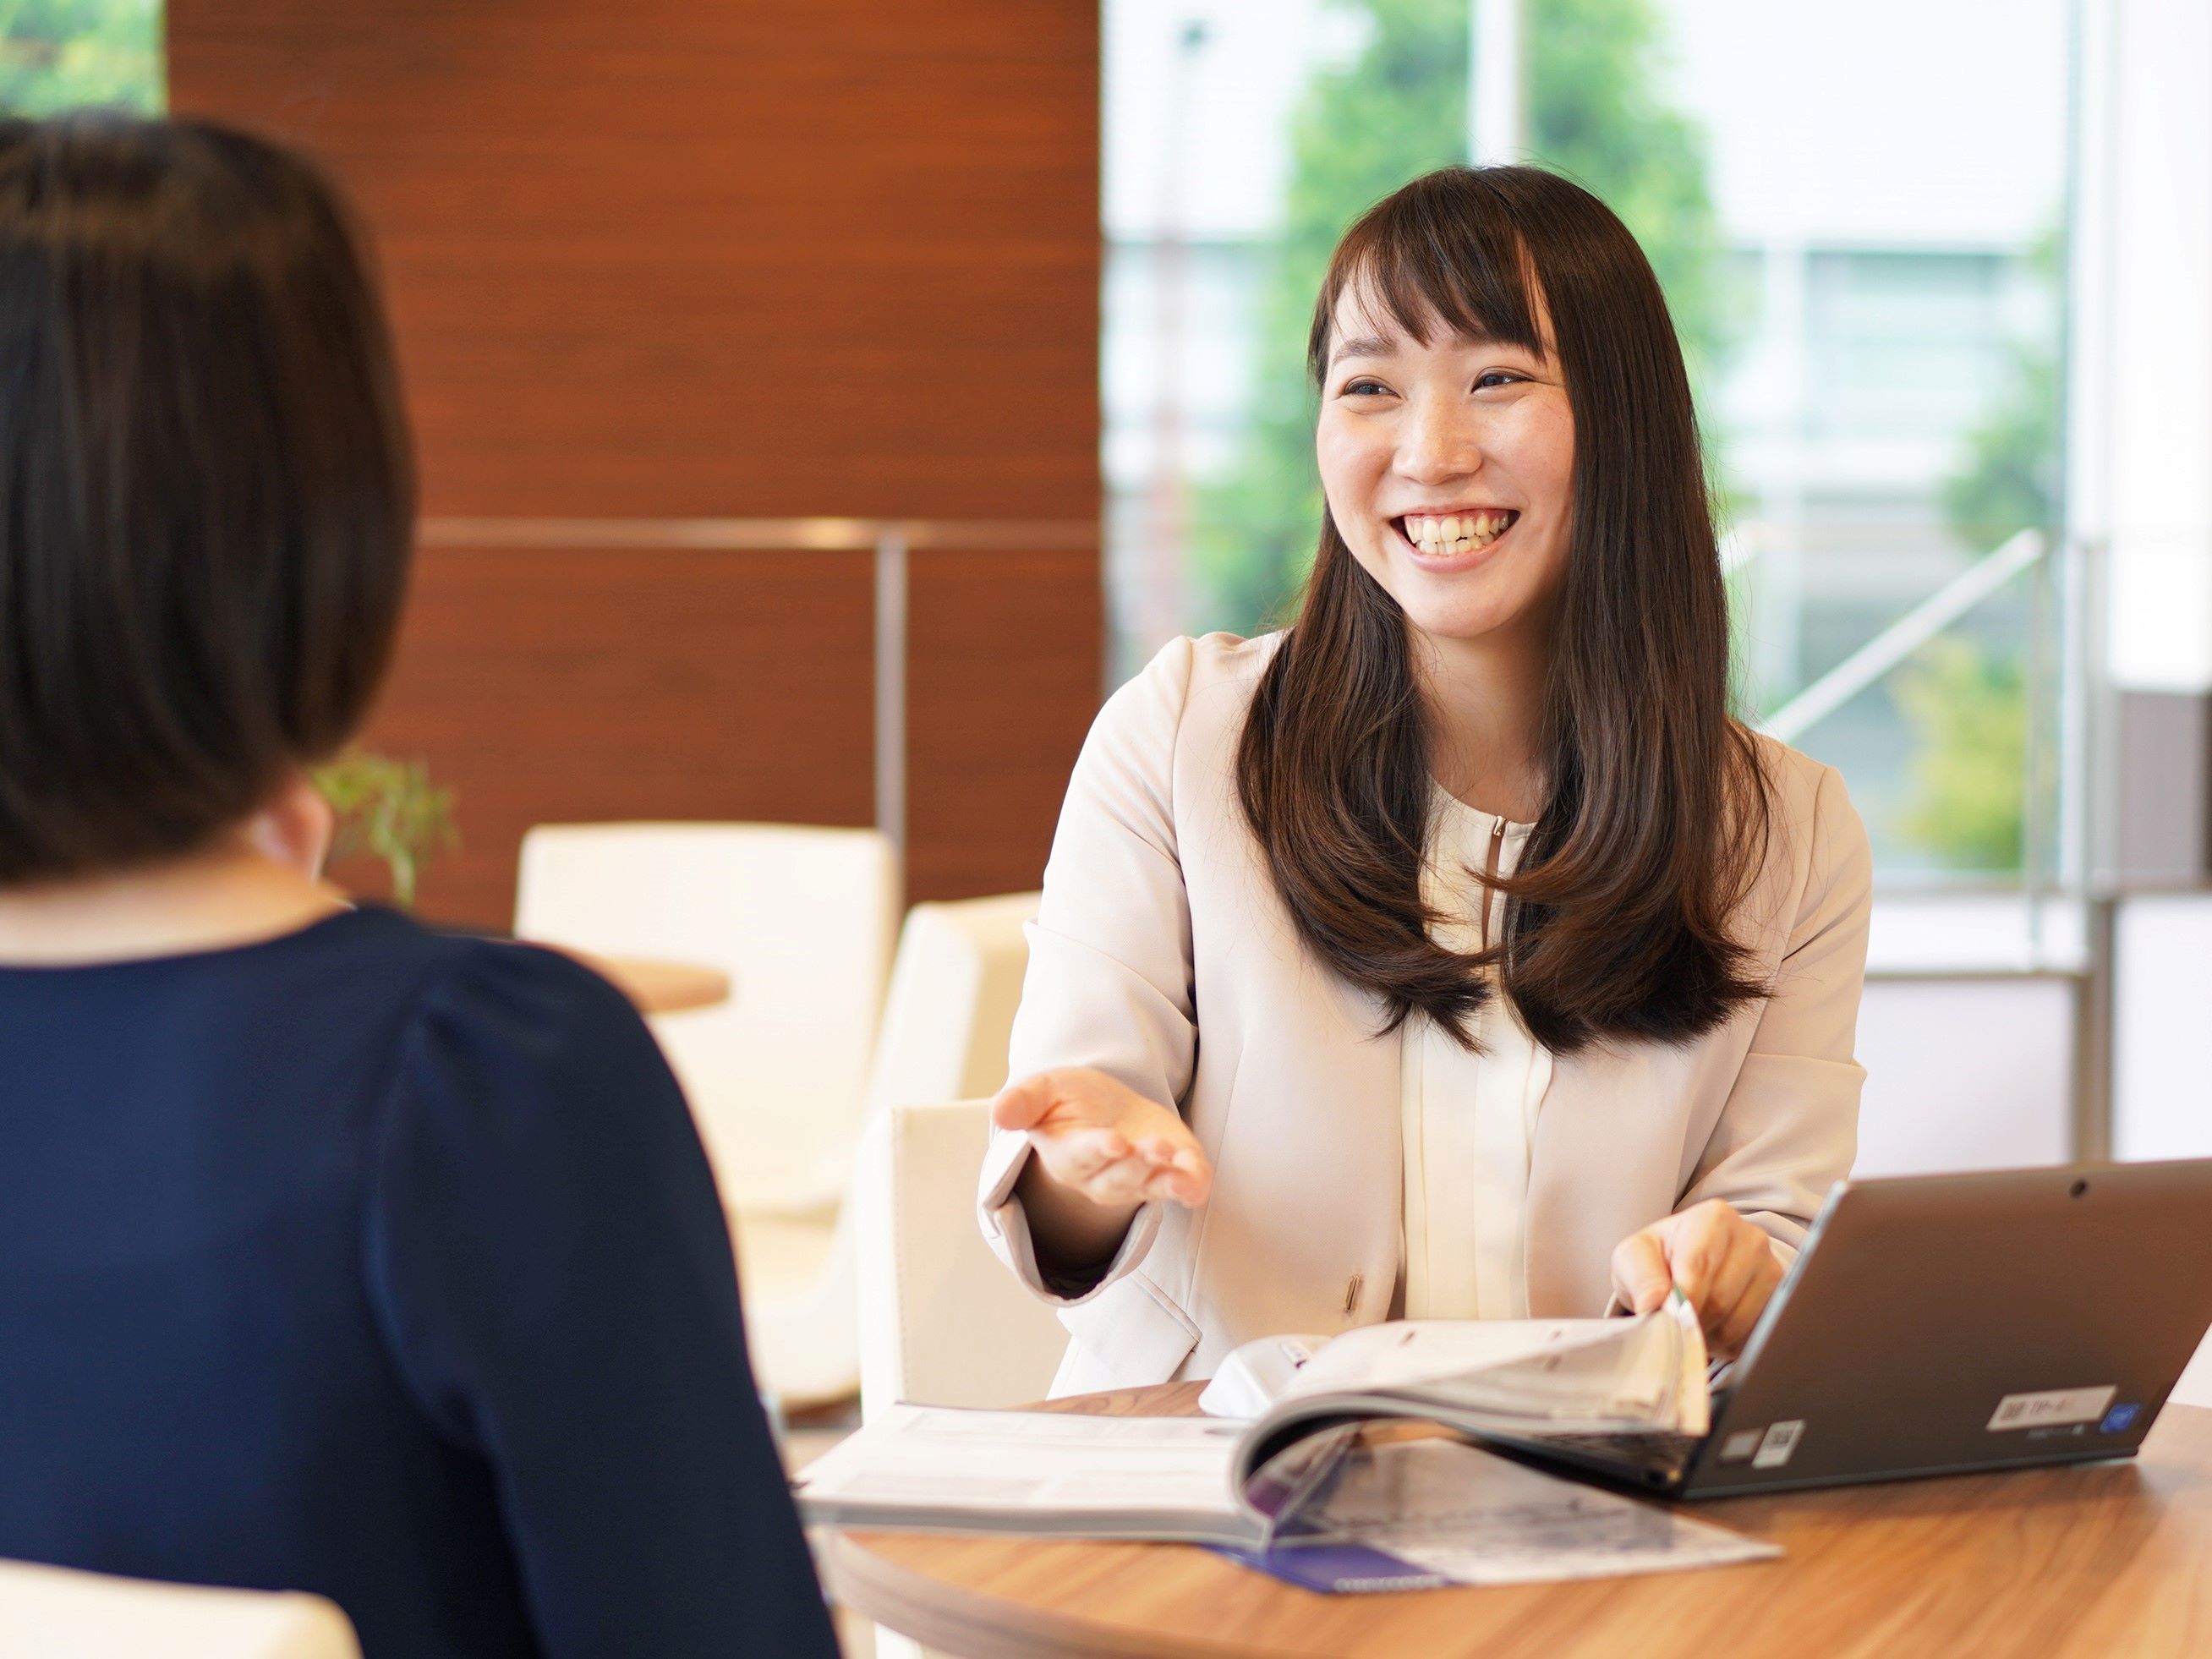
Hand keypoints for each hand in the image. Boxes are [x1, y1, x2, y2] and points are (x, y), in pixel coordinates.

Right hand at [991, 1067, 1212, 1209]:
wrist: (1105, 1109)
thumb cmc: (1069, 1102)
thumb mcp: (1043, 1090)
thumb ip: (1022, 1101)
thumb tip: (998, 1112)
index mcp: (1069, 1156)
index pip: (1082, 1158)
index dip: (1097, 1151)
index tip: (1114, 1142)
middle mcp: (1103, 1177)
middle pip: (1118, 1179)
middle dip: (1137, 1165)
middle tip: (1154, 1147)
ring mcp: (1138, 1179)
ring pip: (1149, 1187)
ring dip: (1165, 1179)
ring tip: (1178, 1169)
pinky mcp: (1169, 1172)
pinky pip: (1181, 1189)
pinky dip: (1191, 1188)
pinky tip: (1197, 1185)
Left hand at [1610, 1199, 1782, 1360]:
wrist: (1686, 1267)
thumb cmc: (1660, 1259)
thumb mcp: (1634, 1257)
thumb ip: (1639, 1274)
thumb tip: (1654, 1302)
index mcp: (1714, 1218)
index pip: (1698, 1268)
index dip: (1679, 1300)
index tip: (1665, 1316)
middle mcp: (1752, 1239)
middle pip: (1719, 1299)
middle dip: (1691, 1319)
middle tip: (1675, 1317)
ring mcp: (1772, 1270)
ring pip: (1737, 1324)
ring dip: (1709, 1334)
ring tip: (1695, 1318)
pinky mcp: (1781, 1302)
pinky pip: (1753, 1339)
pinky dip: (1728, 1343)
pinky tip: (1715, 1326)